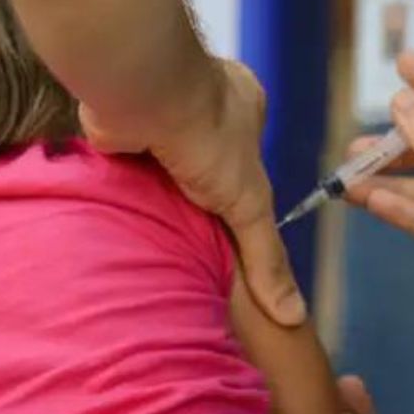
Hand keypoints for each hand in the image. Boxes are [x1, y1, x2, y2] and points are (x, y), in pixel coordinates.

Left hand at [80, 56, 305, 325]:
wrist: (144, 95)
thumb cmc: (209, 134)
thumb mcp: (250, 204)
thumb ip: (267, 257)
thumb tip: (294, 318)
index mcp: (243, 105)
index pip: (245, 162)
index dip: (236, 197)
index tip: (224, 231)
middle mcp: (200, 102)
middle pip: (199, 166)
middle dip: (192, 201)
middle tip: (187, 247)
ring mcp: (157, 111)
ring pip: (160, 165)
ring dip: (155, 197)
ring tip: (152, 244)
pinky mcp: (120, 121)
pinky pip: (125, 162)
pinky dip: (122, 190)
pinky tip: (119, 220)